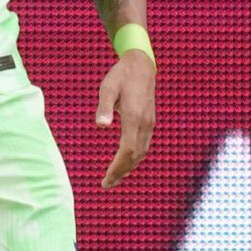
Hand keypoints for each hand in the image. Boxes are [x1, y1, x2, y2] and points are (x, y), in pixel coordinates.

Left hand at [95, 49, 155, 188]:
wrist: (141, 65)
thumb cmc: (120, 76)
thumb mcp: (107, 87)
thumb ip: (104, 107)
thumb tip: (101, 126)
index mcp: (134, 117)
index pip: (127, 150)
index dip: (118, 167)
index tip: (106, 179)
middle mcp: (145, 124)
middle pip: (135, 156)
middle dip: (121, 172)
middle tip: (106, 185)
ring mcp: (149, 124)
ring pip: (141, 153)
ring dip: (128, 167)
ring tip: (114, 179)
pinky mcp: (150, 122)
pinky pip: (143, 146)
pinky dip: (134, 158)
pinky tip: (125, 163)